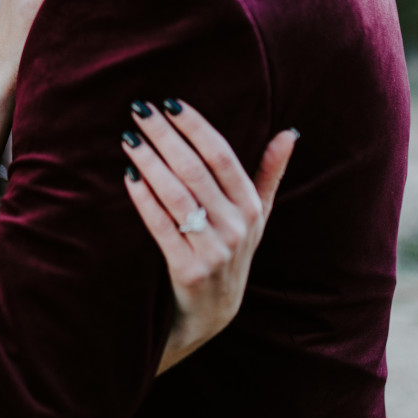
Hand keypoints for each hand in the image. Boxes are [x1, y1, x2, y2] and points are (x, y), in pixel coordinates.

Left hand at [119, 99, 295, 372]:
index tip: (170, 102)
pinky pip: (162, 227)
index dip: (196, 126)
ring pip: (177, 195)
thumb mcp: (257, 217)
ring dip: (150, 162)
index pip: (223, 155)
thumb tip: (289, 133)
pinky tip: (128, 176)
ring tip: (129, 138)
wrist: (211, 315)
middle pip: (195, 170)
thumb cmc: (231, 253)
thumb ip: (269, 173)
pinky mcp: (188, 272)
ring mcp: (214, 251)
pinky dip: (144, 199)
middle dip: (165, 135)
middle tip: (138, 109)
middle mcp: (238, 228)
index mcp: (253, 208)